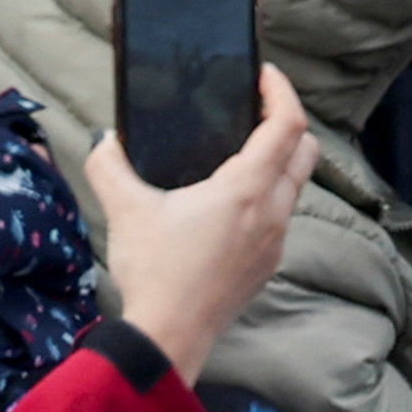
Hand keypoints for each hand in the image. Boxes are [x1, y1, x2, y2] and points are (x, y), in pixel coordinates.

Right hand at [85, 70, 317, 378]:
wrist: (169, 337)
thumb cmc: (153, 270)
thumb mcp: (123, 207)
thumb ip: (110, 163)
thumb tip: (107, 138)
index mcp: (245, 190)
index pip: (286, 127)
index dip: (282, 92)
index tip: (262, 73)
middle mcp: (270, 214)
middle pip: (305, 154)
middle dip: (287, 121)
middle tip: (254, 104)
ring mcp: (274, 242)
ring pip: (294, 187)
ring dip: (279, 159)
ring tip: (239, 147)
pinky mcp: (266, 265)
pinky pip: (279, 215)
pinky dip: (268, 192)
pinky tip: (229, 198)